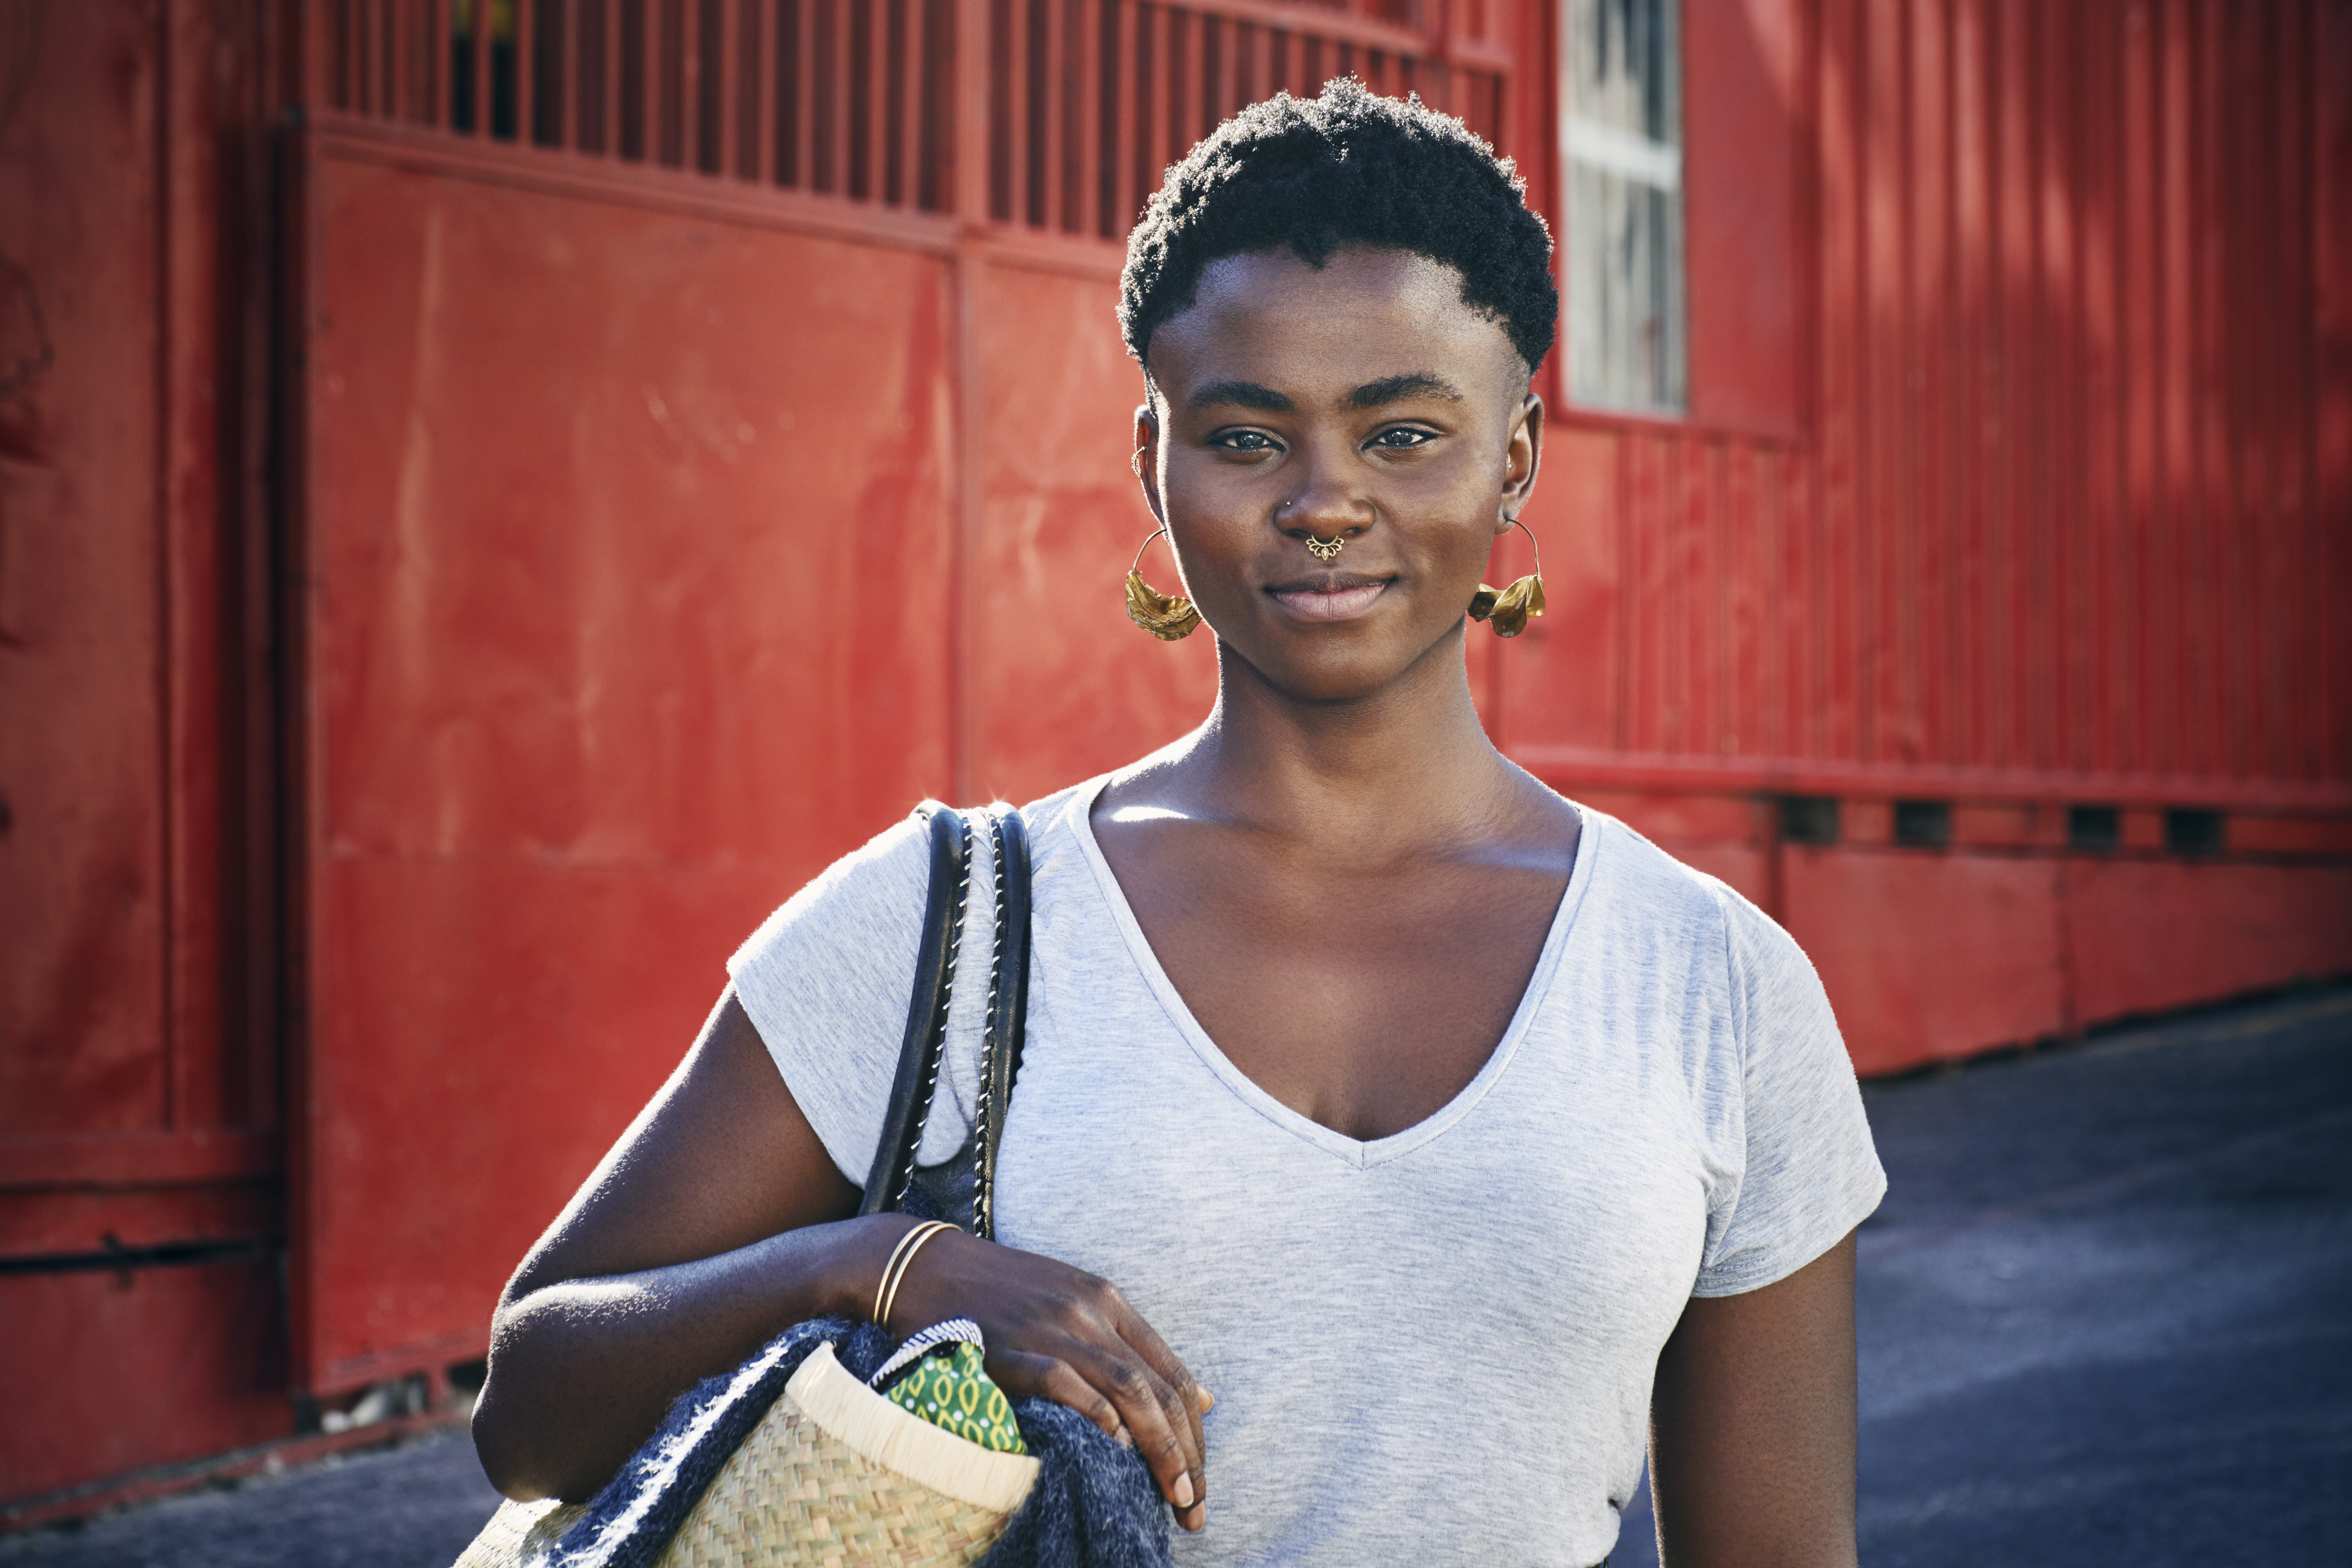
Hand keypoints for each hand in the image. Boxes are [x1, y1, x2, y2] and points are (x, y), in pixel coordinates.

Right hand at [858, 1220, 1212, 1532]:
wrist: (925, 1267)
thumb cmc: (999, 1292)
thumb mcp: (1074, 1300)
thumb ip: (1129, 1345)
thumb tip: (1201, 1397)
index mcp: (1108, 1300)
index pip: (1173, 1373)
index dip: (1196, 1431)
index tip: (1201, 1477)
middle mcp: (1090, 1312)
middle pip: (1159, 1389)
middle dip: (1187, 1453)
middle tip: (1194, 1505)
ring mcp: (1053, 1328)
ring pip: (1129, 1389)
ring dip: (1159, 1448)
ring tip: (1173, 1495)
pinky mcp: (1014, 1348)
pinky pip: (1067, 1382)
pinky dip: (1097, 1413)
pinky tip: (1116, 1448)